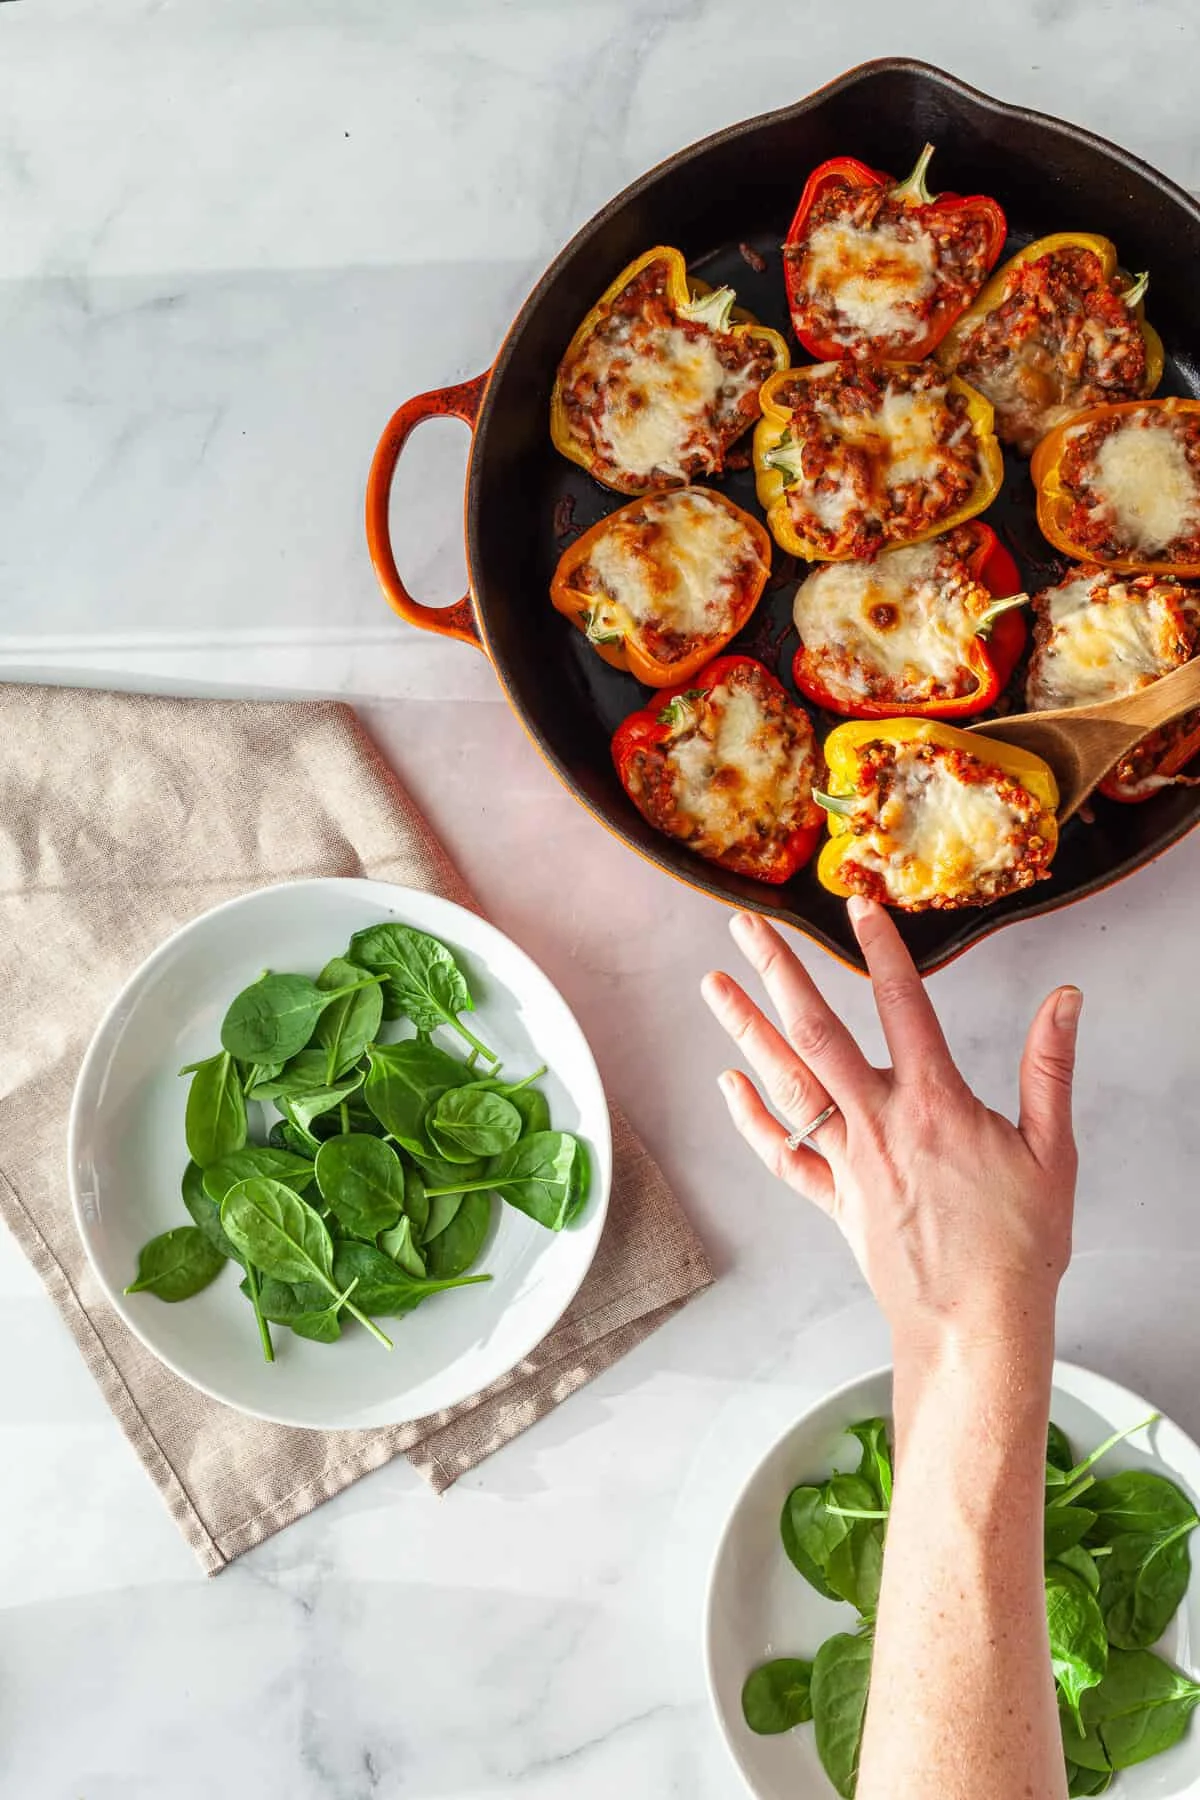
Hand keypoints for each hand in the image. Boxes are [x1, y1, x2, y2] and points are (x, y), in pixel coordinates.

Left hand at [701, 899, 1080, 1350]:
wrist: (977, 1326)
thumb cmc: (1019, 1245)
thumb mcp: (1052, 1149)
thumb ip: (1050, 1067)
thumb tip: (1064, 999)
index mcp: (936, 1104)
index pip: (903, 1004)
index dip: (881, 948)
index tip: (859, 904)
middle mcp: (881, 1124)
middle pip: (818, 1033)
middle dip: (778, 974)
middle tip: (744, 929)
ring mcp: (850, 1163)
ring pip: (787, 1085)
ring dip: (746, 1032)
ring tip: (713, 986)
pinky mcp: (834, 1202)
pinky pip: (783, 1156)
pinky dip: (752, 1120)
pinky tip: (728, 1085)